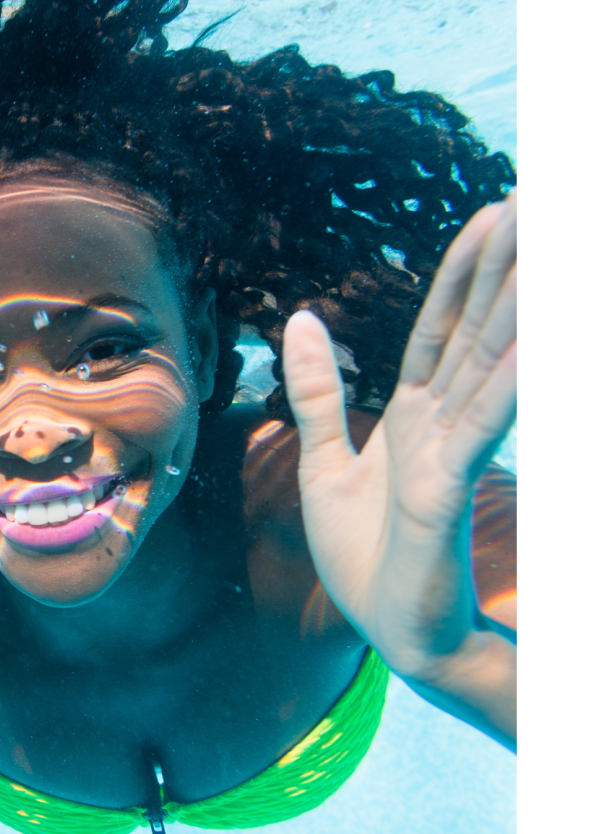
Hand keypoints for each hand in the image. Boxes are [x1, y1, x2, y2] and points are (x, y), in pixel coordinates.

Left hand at [282, 191, 515, 682]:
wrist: (392, 634)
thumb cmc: (367, 559)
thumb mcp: (325, 464)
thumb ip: (317, 394)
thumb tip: (302, 320)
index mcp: (415, 418)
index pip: (442, 331)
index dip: (463, 275)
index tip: (488, 216)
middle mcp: (443, 426)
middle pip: (476, 330)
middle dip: (504, 267)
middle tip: (526, 199)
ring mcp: (451, 455)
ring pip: (488, 362)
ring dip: (513, 306)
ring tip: (531, 243)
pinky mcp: (448, 490)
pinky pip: (480, 422)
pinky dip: (505, 381)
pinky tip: (521, 343)